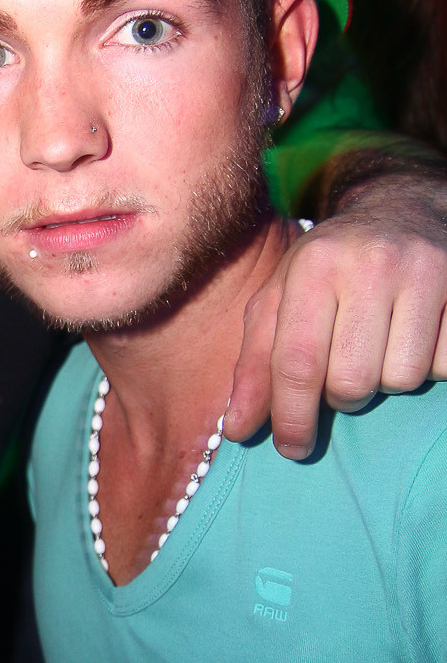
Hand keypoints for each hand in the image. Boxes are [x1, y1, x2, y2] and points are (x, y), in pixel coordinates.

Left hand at [228, 182, 446, 457]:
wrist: (402, 213)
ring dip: (388, 379)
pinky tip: (418, 336)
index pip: (297, 364)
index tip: (291, 448)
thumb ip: (255, 365)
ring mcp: (425, 271)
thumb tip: (237, 430)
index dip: (292, 417)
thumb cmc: (330, 270)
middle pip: (351, 382)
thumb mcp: (281, 301)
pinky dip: (431, 365)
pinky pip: (445, 365)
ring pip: (402, 379)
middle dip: (344, 395)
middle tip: (345, 372)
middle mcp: (370, 263)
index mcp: (314, 266)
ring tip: (381, 347)